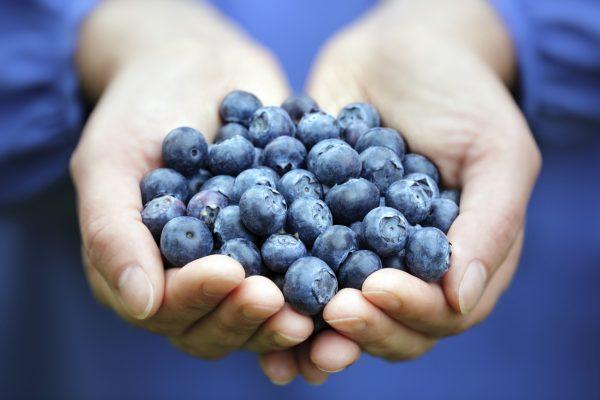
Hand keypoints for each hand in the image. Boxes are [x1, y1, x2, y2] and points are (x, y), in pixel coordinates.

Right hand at [71, 0, 312, 367]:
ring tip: (316, 306)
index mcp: (145, 273)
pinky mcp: (285, 242)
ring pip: (263, 313)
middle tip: (277, 300)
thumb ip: (112, 232)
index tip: (228, 272)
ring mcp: (243, 264)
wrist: (196, 67)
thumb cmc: (140, 109)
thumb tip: (142, 306)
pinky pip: (304, 272)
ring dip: (288, 319)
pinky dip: (325, 285)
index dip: (198, 297)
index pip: (168, 308)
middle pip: (219, 325)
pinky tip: (350, 284)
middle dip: (247, 317)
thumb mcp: (109, 161)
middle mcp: (195, 280)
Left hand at [259, 0, 540, 379]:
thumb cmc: (459, 93)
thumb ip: (490, 224)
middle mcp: (409, 267)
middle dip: (361, 329)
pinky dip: (277, 284)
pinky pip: (297, 264)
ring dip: (313, 328)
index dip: (410, 311)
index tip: (371, 291)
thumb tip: (460, 299)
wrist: (396, 50)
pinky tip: (251, 291)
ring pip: (340, 308)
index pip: (442, 312)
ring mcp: (360, 251)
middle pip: (391, 324)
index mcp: (460, 260)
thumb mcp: (496, 149)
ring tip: (282, 332)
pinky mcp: (317, 228)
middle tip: (328, 316)